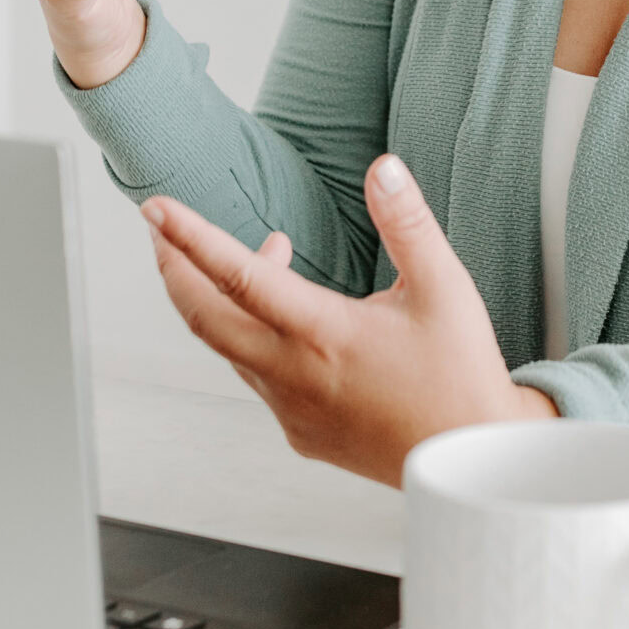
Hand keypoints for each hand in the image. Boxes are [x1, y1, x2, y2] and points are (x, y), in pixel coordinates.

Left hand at [142, 154, 555, 483]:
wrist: (472, 459)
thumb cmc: (460, 374)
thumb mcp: (443, 287)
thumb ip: (407, 222)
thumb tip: (383, 168)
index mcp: (324, 335)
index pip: (238, 276)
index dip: (191, 237)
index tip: (156, 207)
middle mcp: (294, 376)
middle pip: (203, 318)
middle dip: (173, 267)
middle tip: (160, 228)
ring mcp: (291, 410)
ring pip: (229, 346)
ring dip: (224, 297)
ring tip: (269, 250)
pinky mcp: (300, 432)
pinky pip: (256, 376)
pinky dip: (252, 334)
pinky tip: (290, 316)